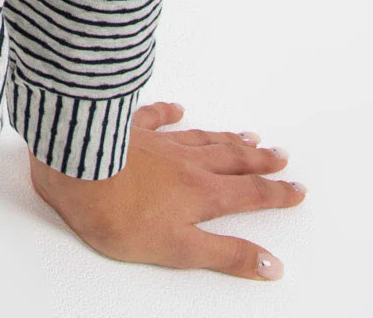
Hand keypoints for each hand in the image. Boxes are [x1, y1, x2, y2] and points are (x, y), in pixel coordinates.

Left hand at [28, 100, 305, 280]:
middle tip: (281, 155)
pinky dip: (169, 111)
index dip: (276, 194)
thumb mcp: (179, 249)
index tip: (298, 189)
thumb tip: (270, 266)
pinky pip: (155, 116)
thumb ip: (226, 255)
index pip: (248, 194)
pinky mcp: (128, 128)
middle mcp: (185, 162)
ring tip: (248, 135)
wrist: (74, 169)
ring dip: (227, 137)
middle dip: (259, 160)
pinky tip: (177, 106)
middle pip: (231, 160)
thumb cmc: (120, 214)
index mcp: (200, 193)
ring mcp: (157, 141)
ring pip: (202, 138)